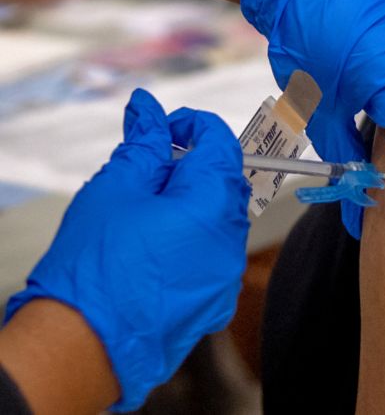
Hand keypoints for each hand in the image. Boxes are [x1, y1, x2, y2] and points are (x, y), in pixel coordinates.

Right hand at [4, 90, 249, 411]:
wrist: (84, 343)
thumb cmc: (95, 264)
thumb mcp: (115, 188)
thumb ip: (143, 145)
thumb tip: (148, 109)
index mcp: (213, 201)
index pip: (220, 141)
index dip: (191, 126)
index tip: (162, 130)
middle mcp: (232, 237)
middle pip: (224, 181)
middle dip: (190, 167)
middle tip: (146, 174)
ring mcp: (227, 272)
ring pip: (219, 219)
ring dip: (190, 206)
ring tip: (142, 216)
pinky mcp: (216, 299)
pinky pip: (213, 255)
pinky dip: (190, 242)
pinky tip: (150, 250)